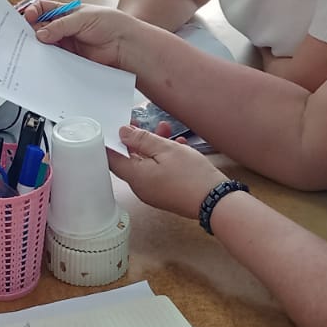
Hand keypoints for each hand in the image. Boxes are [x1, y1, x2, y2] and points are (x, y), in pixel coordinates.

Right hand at [22, 1, 136, 69]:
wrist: (124, 45)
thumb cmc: (109, 23)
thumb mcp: (82, 17)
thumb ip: (60, 25)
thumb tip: (40, 33)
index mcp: (65, 12)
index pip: (42, 9)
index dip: (32, 11)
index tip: (27, 16)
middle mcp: (62, 27)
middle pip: (39, 27)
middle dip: (30, 30)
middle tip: (25, 35)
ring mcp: (65, 43)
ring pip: (44, 44)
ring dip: (37, 46)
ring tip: (33, 48)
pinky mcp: (68, 58)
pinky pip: (53, 58)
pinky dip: (46, 59)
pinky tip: (43, 59)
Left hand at [107, 125, 225, 220]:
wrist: (215, 202)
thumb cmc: (191, 175)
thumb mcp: (166, 149)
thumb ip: (141, 139)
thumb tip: (122, 133)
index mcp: (135, 176)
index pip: (111, 158)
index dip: (112, 140)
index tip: (118, 126)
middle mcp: (140, 187)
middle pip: (131, 159)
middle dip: (138, 140)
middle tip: (146, 124)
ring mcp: (153, 192)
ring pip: (147, 164)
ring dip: (154, 146)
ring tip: (167, 129)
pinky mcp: (165, 194)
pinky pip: (158, 172)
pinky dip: (163, 158)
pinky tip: (178, 145)